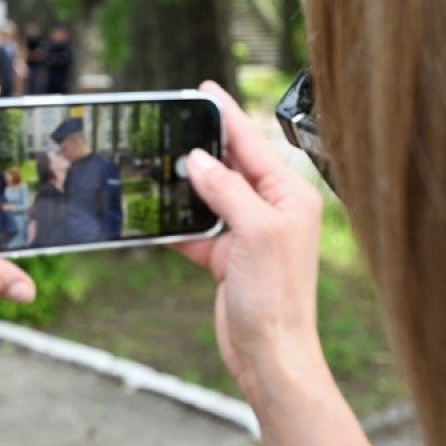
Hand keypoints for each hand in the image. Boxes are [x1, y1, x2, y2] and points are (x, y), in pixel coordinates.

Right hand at [176, 81, 331, 408]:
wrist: (270, 355)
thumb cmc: (275, 298)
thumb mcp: (254, 233)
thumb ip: (227, 190)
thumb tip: (198, 160)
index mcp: (291, 196)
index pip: (253, 145)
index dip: (226, 116)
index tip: (204, 90)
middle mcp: (273, 211)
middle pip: (232, 166)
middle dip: (203, 147)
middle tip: (173, 121)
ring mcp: (250, 235)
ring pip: (211, 197)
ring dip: (186, 185)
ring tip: (158, 162)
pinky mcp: (229, 259)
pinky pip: (198, 231)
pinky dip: (177, 225)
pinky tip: (154, 215)